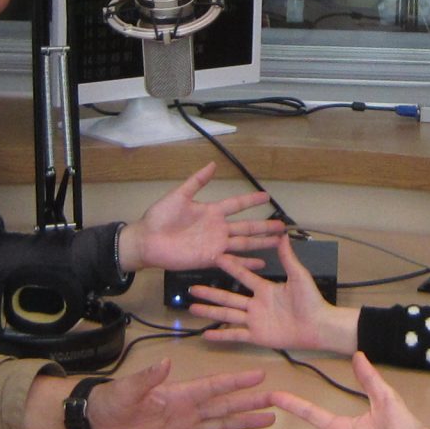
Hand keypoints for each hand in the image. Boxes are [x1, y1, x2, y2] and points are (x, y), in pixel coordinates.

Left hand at [84, 358, 274, 428]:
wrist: (99, 424)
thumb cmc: (113, 401)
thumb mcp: (129, 388)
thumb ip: (149, 378)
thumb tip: (165, 362)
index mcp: (180, 393)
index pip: (214, 386)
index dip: (236, 382)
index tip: (259, 376)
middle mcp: (189, 410)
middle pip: (226, 406)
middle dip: (250, 403)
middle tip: (275, 401)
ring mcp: (186, 428)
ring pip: (222, 425)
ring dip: (245, 424)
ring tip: (268, 421)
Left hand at [118, 165, 287, 273]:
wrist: (147, 240)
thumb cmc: (160, 217)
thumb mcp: (179, 195)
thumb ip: (197, 182)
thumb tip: (213, 164)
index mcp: (211, 211)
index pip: (237, 205)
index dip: (251, 200)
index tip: (267, 196)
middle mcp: (217, 228)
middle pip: (247, 226)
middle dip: (264, 226)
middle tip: (282, 226)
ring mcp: (215, 244)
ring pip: (244, 243)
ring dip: (261, 243)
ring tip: (278, 243)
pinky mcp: (210, 258)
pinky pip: (232, 260)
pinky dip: (247, 263)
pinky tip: (260, 264)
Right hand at [187, 238, 358, 353]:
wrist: (319, 326)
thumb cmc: (311, 301)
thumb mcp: (299, 276)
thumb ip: (288, 258)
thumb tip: (283, 235)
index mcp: (265, 289)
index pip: (243, 276)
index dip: (230, 267)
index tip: (215, 257)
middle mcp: (256, 304)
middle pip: (227, 297)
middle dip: (210, 293)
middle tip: (192, 289)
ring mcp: (254, 321)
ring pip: (227, 315)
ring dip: (209, 311)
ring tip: (192, 308)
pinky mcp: (257, 336)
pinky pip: (235, 335)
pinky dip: (221, 335)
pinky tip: (206, 334)